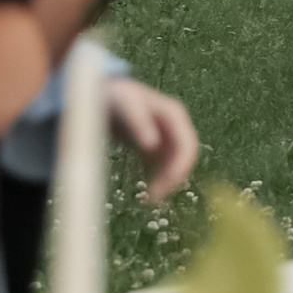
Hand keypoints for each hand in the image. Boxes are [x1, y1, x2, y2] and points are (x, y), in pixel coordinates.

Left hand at [107, 75, 199, 199]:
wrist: (105, 93)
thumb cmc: (115, 96)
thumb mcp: (126, 106)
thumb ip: (139, 123)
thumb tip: (152, 145)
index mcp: (174, 115)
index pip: (187, 146)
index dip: (178, 169)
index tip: (160, 188)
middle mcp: (175, 126)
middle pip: (184, 157)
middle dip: (172, 179)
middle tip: (152, 198)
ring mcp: (167, 136)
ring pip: (176, 165)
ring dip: (166, 183)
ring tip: (147, 200)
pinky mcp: (157, 146)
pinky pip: (164, 167)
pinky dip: (157, 180)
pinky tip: (144, 193)